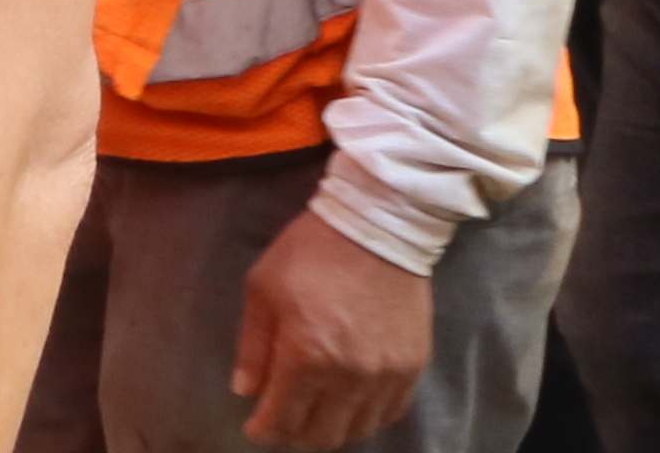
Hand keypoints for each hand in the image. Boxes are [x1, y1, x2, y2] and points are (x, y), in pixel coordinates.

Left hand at [231, 202, 434, 449]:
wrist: (377, 227)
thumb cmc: (310, 253)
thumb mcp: (263, 288)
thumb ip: (253, 346)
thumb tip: (246, 391)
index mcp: (307, 356)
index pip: (283, 417)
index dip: (265, 429)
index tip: (255, 427)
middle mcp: (350, 376)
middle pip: (322, 435)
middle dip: (295, 434)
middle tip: (283, 421)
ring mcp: (386, 375)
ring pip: (357, 430)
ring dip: (332, 429)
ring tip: (316, 414)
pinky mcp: (413, 367)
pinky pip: (390, 413)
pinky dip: (366, 418)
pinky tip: (351, 408)